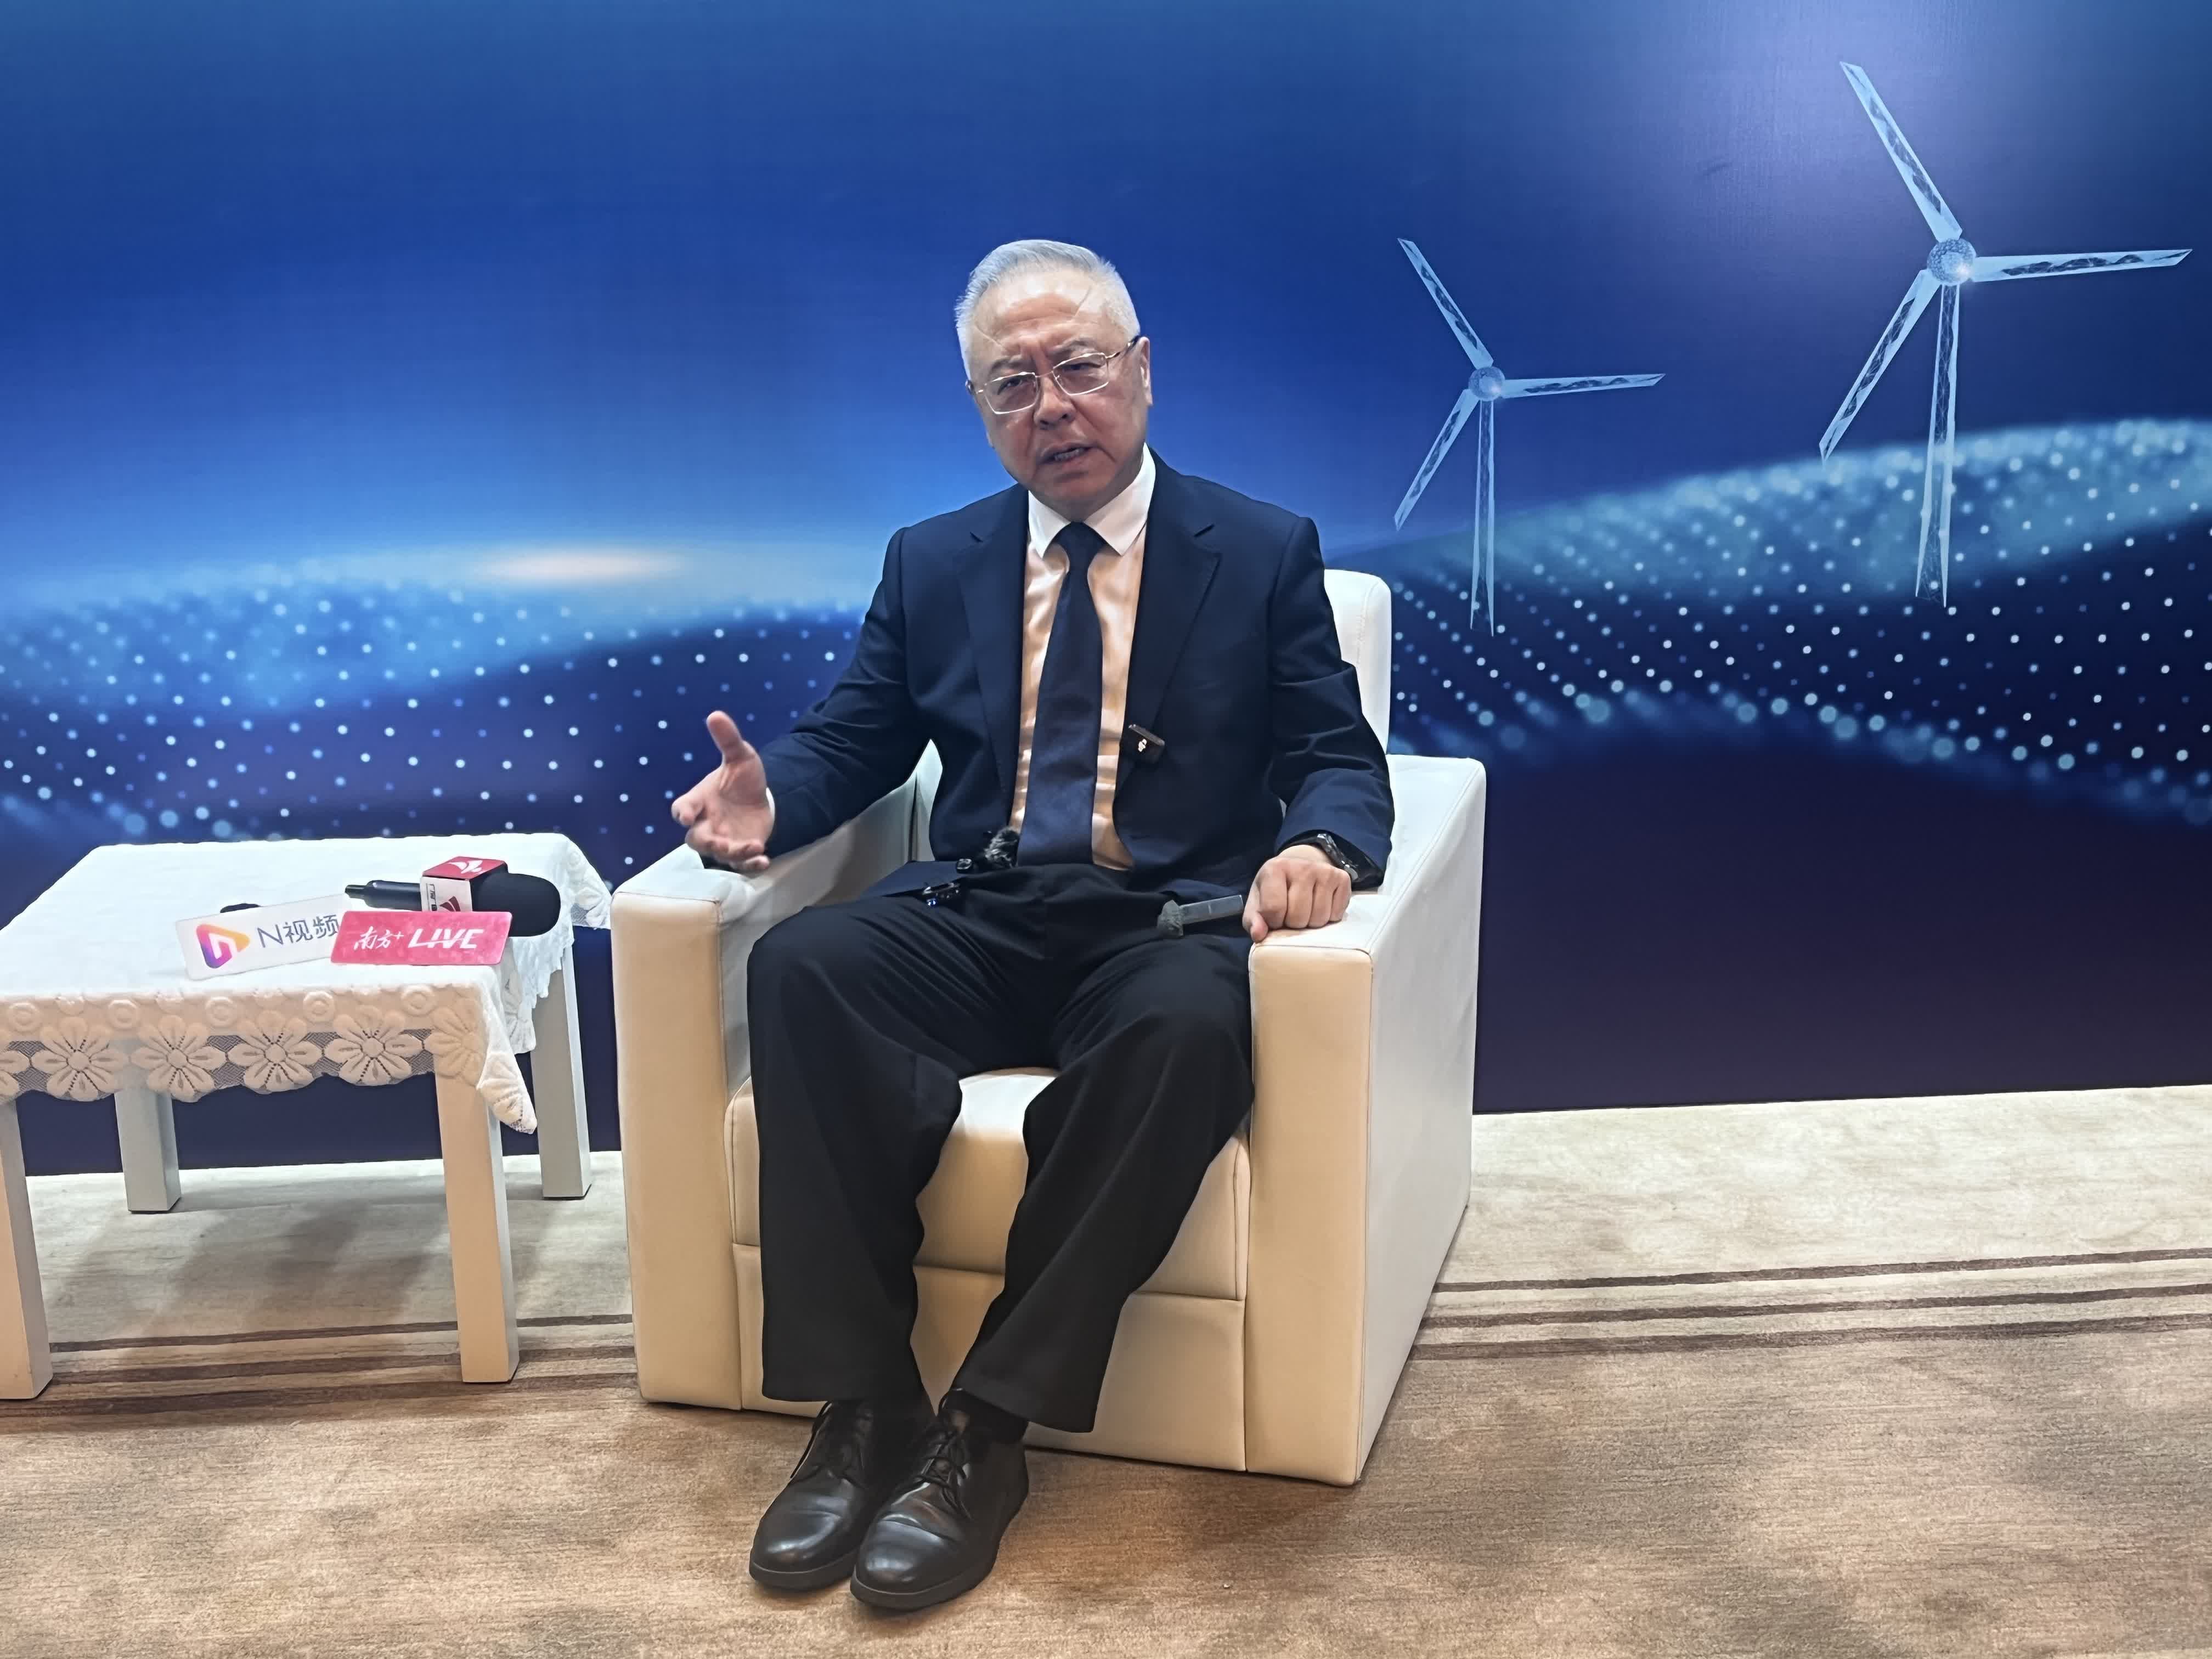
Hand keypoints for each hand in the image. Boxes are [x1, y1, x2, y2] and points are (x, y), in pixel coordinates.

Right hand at [671, 711, 774, 872]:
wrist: (760, 797)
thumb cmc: (741, 779)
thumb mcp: (740, 757)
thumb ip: (728, 740)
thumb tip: (716, 715)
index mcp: (699, 801)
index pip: (682, 808)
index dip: (683, 812)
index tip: (686, 815)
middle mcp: (706, 824)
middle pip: (696, 840)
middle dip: (708, 842)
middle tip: (721, 842)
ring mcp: (723, 840)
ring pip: (720, 855)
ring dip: (734, 854)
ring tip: (754, 847)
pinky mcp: (741, 852)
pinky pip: (741, 865)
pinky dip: (750, 865)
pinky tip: (764, 861)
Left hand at [1243, 843, 1350, 941]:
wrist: (1300, 869)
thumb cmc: (1275, 891)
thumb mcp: (1258, 904)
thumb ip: (1253, 921)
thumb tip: (1258, 935)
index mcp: (1275, 869)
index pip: (1274, 909)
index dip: (1273, 922)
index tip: (1274, 917)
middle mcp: (1302, 866)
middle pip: (1298, 917)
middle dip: (1293, 924)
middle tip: (1291, 914)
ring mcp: (1324, 871)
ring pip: (1319, 918)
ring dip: (1311, 923)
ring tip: (1305, 911)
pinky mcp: (1342, 878)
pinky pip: (1336, 915)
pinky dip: (1328, 918)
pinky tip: (1320, 906)